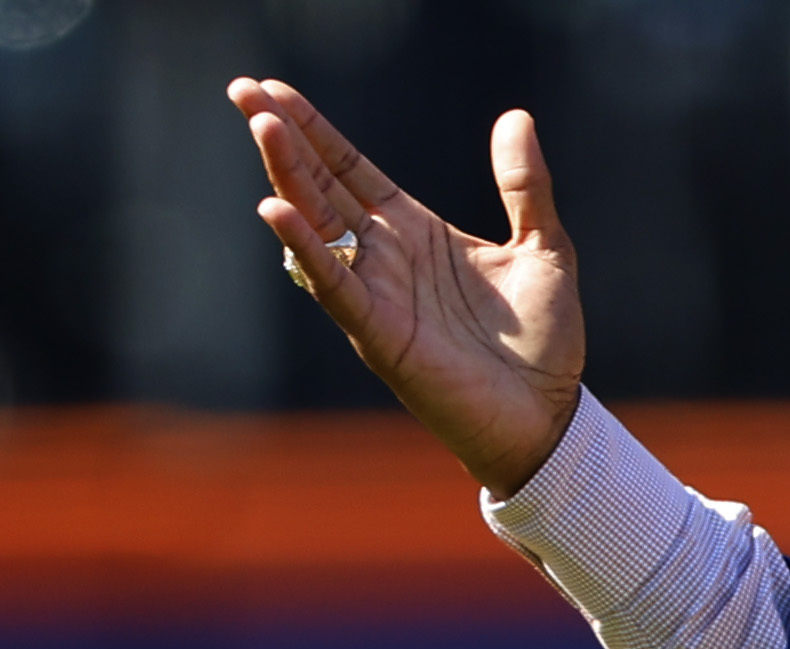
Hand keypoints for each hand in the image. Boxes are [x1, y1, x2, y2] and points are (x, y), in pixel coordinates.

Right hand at [235, 77, 583, 496]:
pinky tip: (277, 211)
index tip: (275, 89)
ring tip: (262, 126)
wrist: (547, 417)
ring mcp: (377, 295)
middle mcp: (385, 258)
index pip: (351, 169)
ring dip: (288, 175)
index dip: (315, 129)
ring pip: (318, 225)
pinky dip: (305, 249)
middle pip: (321, 186)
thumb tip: (513, 116)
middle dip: (282, 137)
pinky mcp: (381, 336)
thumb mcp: (544, 245)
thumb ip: (524, 184)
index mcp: (415, 231)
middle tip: (242, 89)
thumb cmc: (542, 342)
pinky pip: (334, 286)